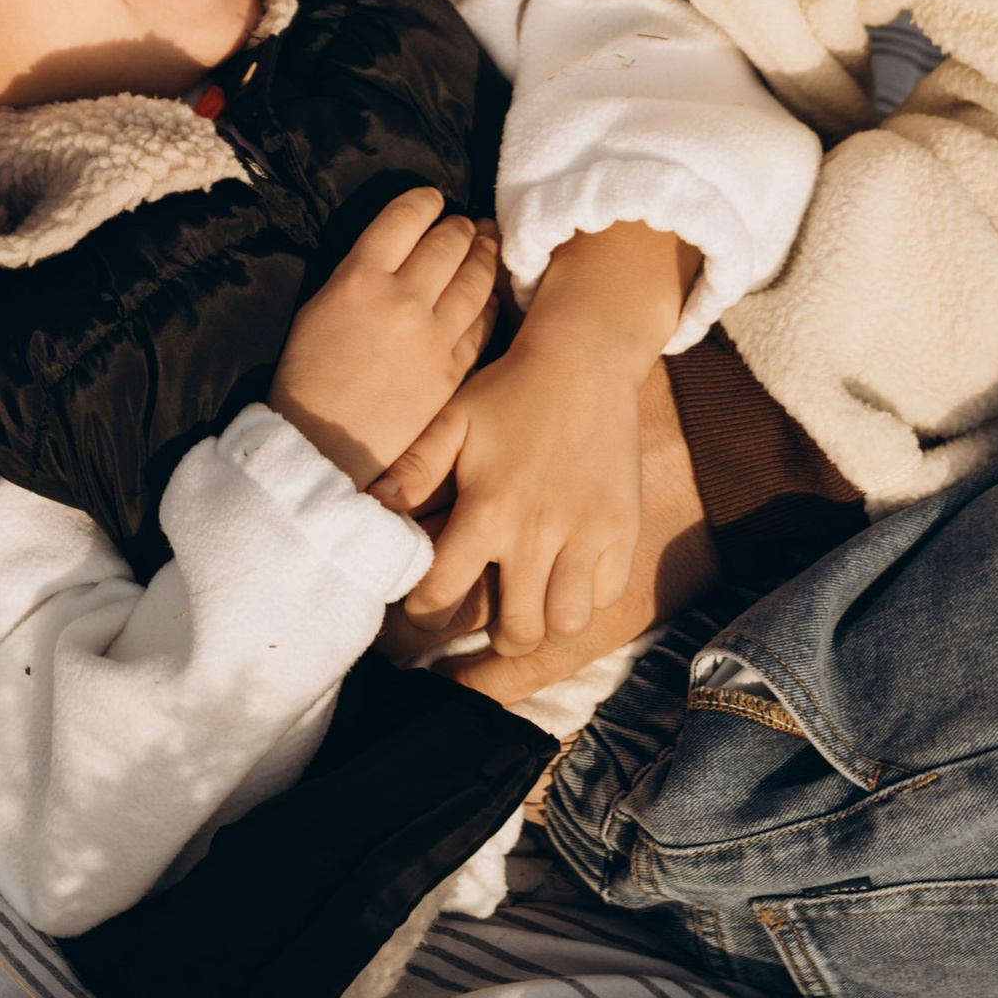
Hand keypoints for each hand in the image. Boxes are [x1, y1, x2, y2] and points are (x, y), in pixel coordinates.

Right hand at [268, 188, 500, 490]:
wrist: (321, 445)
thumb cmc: (308, 375)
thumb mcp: (320, 305)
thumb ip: (361, 271)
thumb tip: (399, 248)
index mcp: (359, 277)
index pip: (405, 217)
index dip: (425, 200)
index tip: (432, 199)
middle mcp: (401, 298)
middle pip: (447, 242)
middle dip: (459, 226)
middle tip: (463, 225)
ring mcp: (432, 335)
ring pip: (475, 276)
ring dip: (483, 254)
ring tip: (485, 245)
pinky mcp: (452, 369)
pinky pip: (482, 321)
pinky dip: (488, 300)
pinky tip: (487, 293)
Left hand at [377, 332, 644, 657]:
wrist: (584, 360)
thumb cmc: (509, 391)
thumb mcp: (454, 422)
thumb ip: (415, 470)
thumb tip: (374, 508)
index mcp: (488, 508)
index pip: (444, 593)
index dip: (426, 611)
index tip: (426, 604)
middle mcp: (538, 530)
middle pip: (518, 630)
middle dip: (499, 637)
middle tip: (493, 621)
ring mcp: (587, 533)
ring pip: (566, 624)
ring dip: (546, 623)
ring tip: (534, 605)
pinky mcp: (623, 529)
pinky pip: (607, 594)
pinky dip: (588, 596)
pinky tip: (570, 575)